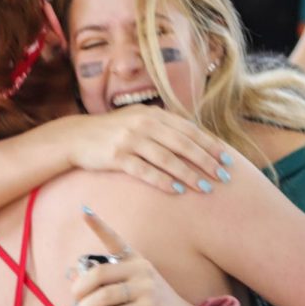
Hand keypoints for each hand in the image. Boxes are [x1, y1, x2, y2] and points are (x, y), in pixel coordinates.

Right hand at [59, 105, 232, 193]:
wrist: (77, 136)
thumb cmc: (113, 131)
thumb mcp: (138, 119)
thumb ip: (163, 126)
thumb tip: (195, 139)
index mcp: (153, 114)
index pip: (188, 129)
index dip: (210, 144)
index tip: (227, 158)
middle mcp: (144, 123)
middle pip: (182, 144)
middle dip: (206, 161)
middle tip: (223, 176)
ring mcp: (130, 139)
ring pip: (167, 159)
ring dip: (188, 175)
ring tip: (205, 188)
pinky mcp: (117, 156)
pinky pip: (144, 171)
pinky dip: (162, 181)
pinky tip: (176, 191)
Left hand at [71, 208, 220, 305]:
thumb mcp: (134, 287)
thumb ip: (108, 282)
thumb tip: (72, 276)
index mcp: (136, 260)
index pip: (114, 239)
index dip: (98, 226)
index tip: (84, 211)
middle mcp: (141, 269)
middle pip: (99, 274)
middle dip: (80, 289)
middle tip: (75, 301)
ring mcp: (146, 289)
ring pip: (104, 296)